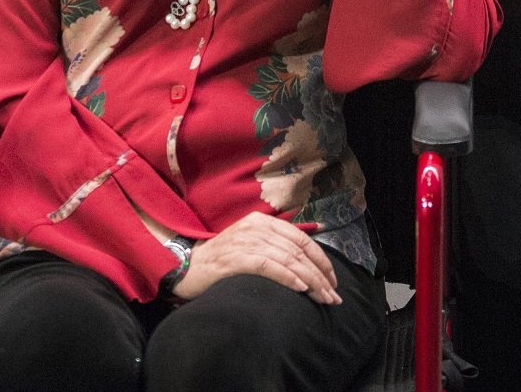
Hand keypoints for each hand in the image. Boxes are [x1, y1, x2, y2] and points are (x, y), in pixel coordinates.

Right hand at [173, 212, 340, 304]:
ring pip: (288, 259)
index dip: (320, 260)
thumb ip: (273, 248)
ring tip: (323, 298)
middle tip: (334, 296)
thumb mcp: (249, 245)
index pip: (301, 239)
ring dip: (310, 281)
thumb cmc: (221, 261)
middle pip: (298, 251)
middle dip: (320, 275)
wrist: (186, 268)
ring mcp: (245, 241)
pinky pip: (268, 266)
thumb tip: (306, 266)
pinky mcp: (235, 258)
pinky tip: (301, 288)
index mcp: (262, 222)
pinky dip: (287, 277)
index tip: (332, 280)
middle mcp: (256, 228)